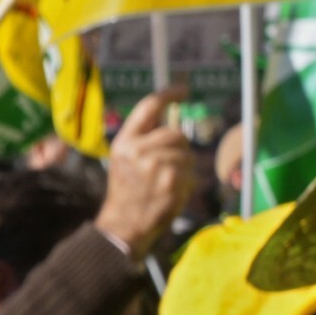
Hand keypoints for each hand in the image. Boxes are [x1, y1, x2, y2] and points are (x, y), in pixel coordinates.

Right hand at [97, 91, 195, 256]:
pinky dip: (188, 183)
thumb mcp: (124, 160)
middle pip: (175, 133)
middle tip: (170, 165)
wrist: (124, 225)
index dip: (168, 94)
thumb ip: (144, 139)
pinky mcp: (171, 181)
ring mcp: (156, 165)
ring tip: (168, 182)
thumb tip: (172, 120)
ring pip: (187, 153)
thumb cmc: (127, 192)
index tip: (183, 89)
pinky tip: (173, 193)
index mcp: (124, 142)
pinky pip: (192, 172)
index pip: (148, 107)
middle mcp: (138, 150)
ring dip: (185, 167)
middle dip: (179, 147)